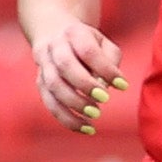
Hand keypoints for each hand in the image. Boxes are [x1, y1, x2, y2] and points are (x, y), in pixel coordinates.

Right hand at [31, 18, 125, 133]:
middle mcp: (54, 46)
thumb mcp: (104, 44)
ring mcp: (43, 64)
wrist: (54, 34)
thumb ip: (109, 62)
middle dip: (85, 85)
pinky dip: (66, 118)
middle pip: (65, 65)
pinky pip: (49, 102)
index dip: (105, 69)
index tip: (122, 85)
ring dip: (74, 103)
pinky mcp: (39, 82)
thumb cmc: (89, 43)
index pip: (88, 51)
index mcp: (74, 33)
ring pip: (52, 85)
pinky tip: (85, 128)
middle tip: (105, 100)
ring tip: (95, 115)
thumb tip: (105, 87)